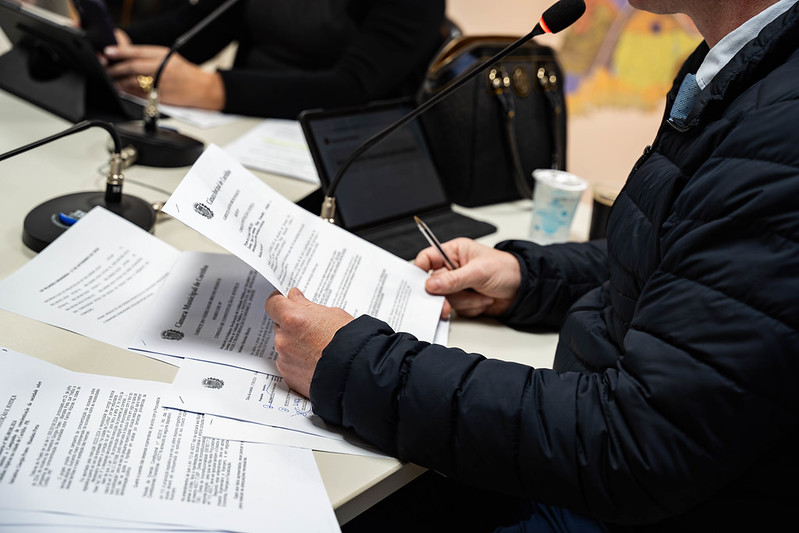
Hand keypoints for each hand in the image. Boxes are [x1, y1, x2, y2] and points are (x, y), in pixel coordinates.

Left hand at [103, 43, 224, 109]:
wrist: (203, 89)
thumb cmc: (185, 73)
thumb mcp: (170, 57)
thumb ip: (150, 56)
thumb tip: (127, 57)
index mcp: (163, 56)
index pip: (137, 52)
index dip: (120, 52)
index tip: (108, 52)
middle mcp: (162, 69)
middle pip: (132, 67)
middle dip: (116, 69)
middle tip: (108, 70)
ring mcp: (161, 85)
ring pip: (133, 83)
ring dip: (120, 82)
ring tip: (113, 81)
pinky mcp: (160, 98)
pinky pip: (139, 95)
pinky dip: (129, 93)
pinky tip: (124, 91)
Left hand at [265, 288, 353, 397]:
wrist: (356, 373)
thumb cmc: (349, 342)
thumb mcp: (332, 314)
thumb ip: (307, 306)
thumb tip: (295, 298)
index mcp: (292, 319)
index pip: (273, 303)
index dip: (279, 301)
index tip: (284, 300)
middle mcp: (283, 339)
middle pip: (279, 325)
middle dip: (291, 325)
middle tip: (312, 328)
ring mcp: (284, 359)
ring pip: (284, 345)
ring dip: (295, 344)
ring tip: (318, 348)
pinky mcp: (288, 375)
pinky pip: (289, 363)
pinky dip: (298, 361)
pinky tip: (315, 361)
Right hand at [414, 238, 520, 318]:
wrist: (523, 289)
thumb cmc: (506, 270)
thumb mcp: (479, 272)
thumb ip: (453, 279)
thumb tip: (431, 284)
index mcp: (455, 252)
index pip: (427, 258)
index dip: (420, 269)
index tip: (421, 283)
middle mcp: (453, 268)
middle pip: (434, 283)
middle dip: (447, 293)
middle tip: (448, 300)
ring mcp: (458, 285)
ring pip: (446, 298)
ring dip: (465, 301)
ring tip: (481, 295)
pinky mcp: (464, 300)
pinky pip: (457, 308)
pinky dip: (470, 307)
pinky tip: (483, 301)